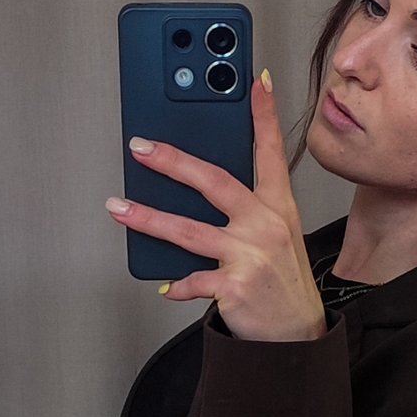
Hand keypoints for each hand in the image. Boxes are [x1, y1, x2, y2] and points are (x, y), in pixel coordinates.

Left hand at [106, 70, 326, 341]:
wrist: (296, 334)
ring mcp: (250, 255)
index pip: (270, 153)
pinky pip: (194, 280)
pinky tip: (166, 284)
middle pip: (215, 182)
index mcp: (278, 208)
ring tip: (119, 208)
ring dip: (148, 218)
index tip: (254, 82)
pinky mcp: (236, 286)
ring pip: (189, 230)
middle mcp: (265, 226)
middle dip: (173, 161)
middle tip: (141, 147)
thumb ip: (247, 209)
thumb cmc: (282, 281)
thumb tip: (196, 185)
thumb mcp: (278, 236)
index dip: (263, 116)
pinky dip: (177, 284)